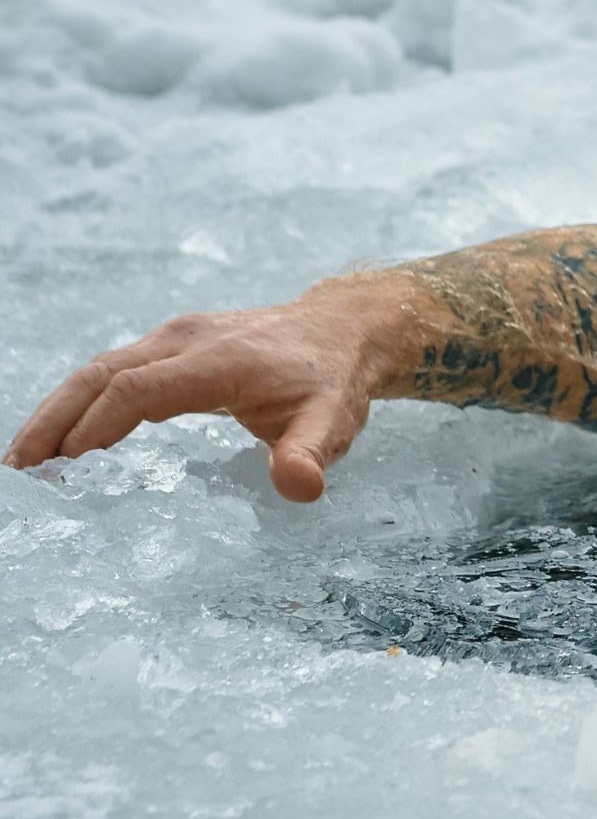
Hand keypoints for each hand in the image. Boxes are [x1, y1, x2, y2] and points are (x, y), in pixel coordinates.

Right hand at [3, 283, 404, 502]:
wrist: (342, 331)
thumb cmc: (333, 382)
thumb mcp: (333, 422)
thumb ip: (312, 454)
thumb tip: (299, 487)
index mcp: (217, 361)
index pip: (137, 391)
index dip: (97, 427)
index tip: (64, 466)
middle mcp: (185, 341)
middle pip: (100, 375)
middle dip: (54, 419)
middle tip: (18, 467)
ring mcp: (175, 337)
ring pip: (100, 369)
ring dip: (59, 411)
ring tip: (26, 459)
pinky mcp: (173, 344)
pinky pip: (116, 370)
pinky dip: (84, 401)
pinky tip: (68, 438)